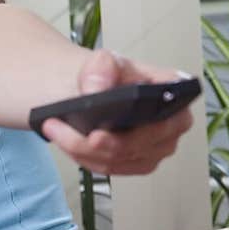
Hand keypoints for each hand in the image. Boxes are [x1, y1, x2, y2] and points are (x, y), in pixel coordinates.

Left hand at [40, 49, 194, 175]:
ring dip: (81, 151)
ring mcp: (157, 148)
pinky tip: (66, 143)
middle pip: (134, 147)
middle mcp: (172, 125)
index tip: (96, 134)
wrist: (95, 88)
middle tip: (58, 129)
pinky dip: (84, 158)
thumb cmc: (109, 75)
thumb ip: (102, 67)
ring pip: (117, 161)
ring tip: (54, 130)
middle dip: (92, 144)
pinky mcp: (138, 162)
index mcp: (174, 94)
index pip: (163, 120)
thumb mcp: (105, 61)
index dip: (134, 133)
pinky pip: (110, 168)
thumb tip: (97, 89)